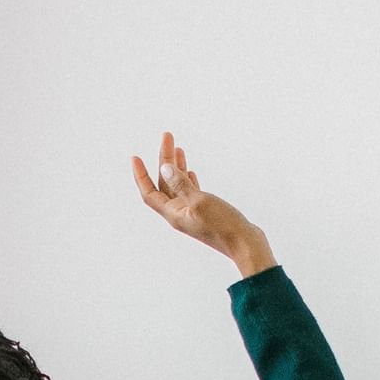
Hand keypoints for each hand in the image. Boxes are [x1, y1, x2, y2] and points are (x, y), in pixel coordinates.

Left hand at [133, 131, 274, 276]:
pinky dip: (188, 179)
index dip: (141, 176)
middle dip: (164, 159)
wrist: (244, 243)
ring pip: (178, 185)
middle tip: (167, 136)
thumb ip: (181, 184)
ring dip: (176, 165)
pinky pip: (191, 192)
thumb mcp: (199, 201)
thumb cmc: (222, 225)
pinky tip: (190, 170)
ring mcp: (192, 212)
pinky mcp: (205, 211)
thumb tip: (164, 168)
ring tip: (177, 146)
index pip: (150, 193)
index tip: (135, 157)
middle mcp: (179, 213)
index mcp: (173, 213)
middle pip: (165, 183)